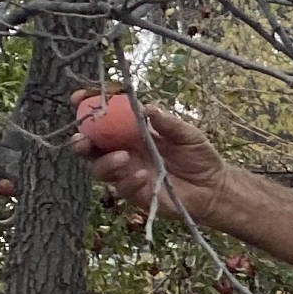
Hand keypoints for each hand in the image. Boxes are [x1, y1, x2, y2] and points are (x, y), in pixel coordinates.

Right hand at [74, 101, 228, 227]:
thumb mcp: (187, 134)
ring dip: (105, 162)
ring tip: (124, 157)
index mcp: (133, 133)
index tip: (78, 99)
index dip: (89, 109)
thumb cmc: (199, 156)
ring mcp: (128, 174)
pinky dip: (128, 181)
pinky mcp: (136, 194)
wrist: (214, 187)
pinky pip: (122, 189)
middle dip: (81, 142)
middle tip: (83, 140)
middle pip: (91, 148)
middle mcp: (125, 152)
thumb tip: (147, 108)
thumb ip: (167, 123)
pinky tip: (142, 176)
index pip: (104, 120)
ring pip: (100, 169)